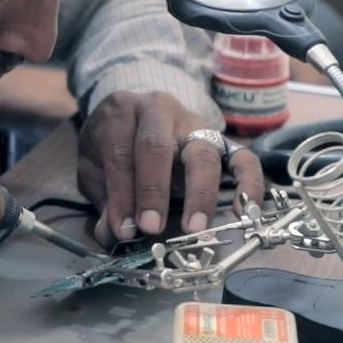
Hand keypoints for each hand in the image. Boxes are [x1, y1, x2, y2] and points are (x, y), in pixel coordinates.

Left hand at [76, 91, 265, 244]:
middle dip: (153, 191)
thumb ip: (104, 197)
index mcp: (122, 111)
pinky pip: (244, 158)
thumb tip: (111, 233)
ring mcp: (195, 123)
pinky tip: (243, 210)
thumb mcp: (94, 166)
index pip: (120, 152)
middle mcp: (160, 110)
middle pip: (157, 146)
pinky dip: (248, 184)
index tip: (123, 229)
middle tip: (151, 228)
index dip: (121, 194)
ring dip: (198, 194)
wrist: (135, 117)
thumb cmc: (113, 144)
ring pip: (202, 153)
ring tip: (193, 228)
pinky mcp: (222, 140)